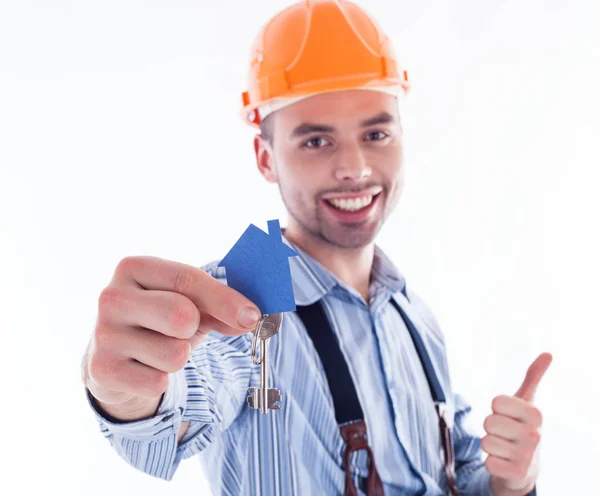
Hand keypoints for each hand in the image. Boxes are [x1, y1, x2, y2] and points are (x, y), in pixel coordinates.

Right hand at [82, 256, 260, 417]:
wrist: (114, 358)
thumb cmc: (159, 322)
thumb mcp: (189, 304)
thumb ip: (219, 305)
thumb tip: (249, 317)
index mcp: (133, 268)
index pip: (187, 278)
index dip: (225, 299)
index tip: (252, 316)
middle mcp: (112, 297)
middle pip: (180, 314)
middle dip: (195, 328)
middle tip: (186, 330)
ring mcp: (103, 334)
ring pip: (175, 354)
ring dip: (179, 357)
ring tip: (160, 350)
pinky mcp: (102, 370)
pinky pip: (158, 383)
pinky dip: (162, 380)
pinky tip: (145, 369)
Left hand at [482, 352, 552, 495]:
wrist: (526, 467)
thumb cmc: (521, 426)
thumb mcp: (527, 402)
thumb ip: (533, 377)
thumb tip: (548, 353)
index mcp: (536, 414)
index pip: (496, 402)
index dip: (497, 408)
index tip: (508, 414)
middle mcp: (535, 435)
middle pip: (488, 422)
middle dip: (491, 427)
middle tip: (504, 433)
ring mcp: (527, 456)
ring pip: (485, 442)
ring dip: (490, 445)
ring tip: (504, 447)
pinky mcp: (516, 474)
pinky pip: (487, 463)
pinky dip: (490, 463)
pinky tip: (503, 462)